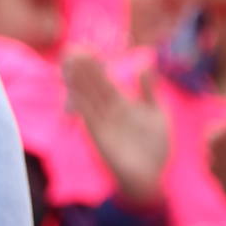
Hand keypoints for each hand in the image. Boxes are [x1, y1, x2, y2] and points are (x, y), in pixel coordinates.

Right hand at [64, 54, 168, 206]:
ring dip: (78, 82)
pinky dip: (81, 105)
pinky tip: (74, 92)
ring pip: (88, 99)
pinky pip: (89, 119)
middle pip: (93, 87)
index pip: (105, 81)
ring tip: (70, 63)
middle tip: (72, 48)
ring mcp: (103, 125)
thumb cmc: (154, 147)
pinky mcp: (100, 138)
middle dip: (83, 69)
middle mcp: (109, 112)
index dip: (95, 66)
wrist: (151, 177)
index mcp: (122, 105)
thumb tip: (146, 65)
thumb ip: (149, 91)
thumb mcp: (156, 114)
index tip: (85, 48)